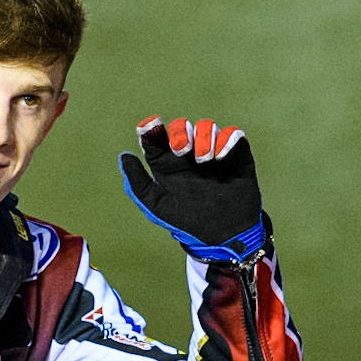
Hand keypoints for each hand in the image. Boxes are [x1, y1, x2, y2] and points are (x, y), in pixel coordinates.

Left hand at [119, 116, 267, 262]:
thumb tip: (124, 156)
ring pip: (206, 127)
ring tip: (203, 161)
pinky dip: (225, 140)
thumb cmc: (188, 221)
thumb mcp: (158, 206)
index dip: (152, 128)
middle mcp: (189, 154)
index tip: (150, 125)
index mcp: (168, 164)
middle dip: (180, 132)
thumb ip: (138, 184)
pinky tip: (219, 157)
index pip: (157, 138)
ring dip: (203, 138)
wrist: (224, 235)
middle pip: (181, 127)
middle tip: (181, 149)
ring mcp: (213, 152)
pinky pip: (232, 134)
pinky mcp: (236, 154)